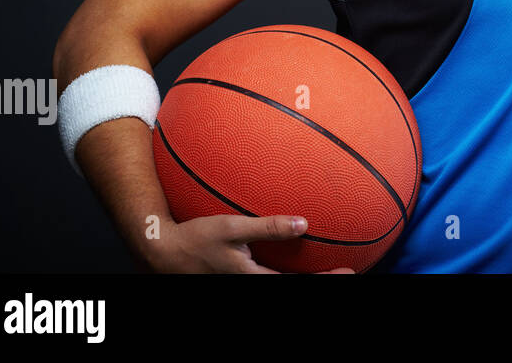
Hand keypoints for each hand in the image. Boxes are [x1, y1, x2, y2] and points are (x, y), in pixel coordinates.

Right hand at [149, 214, 354, 273]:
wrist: (163, 252)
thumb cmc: (196, 239)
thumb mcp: (232, 229)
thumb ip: (268, 227)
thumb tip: (303, 224)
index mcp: (252, 280)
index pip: (295, 285)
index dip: (323, 280)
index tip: (348, 272)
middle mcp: (248, 286)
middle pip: (289, 287)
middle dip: (318, 281)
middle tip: (347, 270)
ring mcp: (242, 283)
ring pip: (278, 284)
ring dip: (302, 277)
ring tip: (327, 267)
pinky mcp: (237, 278)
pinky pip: (267, 277)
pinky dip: (285, 273)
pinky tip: (293, 258)